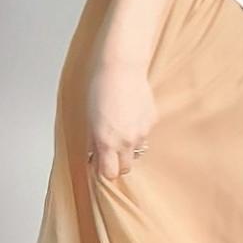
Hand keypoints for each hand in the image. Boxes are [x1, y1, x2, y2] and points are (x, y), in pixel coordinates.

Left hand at [86, 54, 154, 179]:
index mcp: (107, 143)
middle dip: (117, 163)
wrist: (122, 68)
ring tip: (121, 129)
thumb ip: (95, 142)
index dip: (104, 170)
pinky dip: (138, 130)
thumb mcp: (90, 119)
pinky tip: (131, 115)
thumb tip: (95, 156)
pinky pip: (144, 133)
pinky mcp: (152, 121)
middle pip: (125, 168)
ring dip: (128, 146)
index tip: (99, 164)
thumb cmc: (100, 89)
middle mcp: (126, 141)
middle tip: (110, 151)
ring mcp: (142, 132)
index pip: (110, 174)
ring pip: (136, 150)